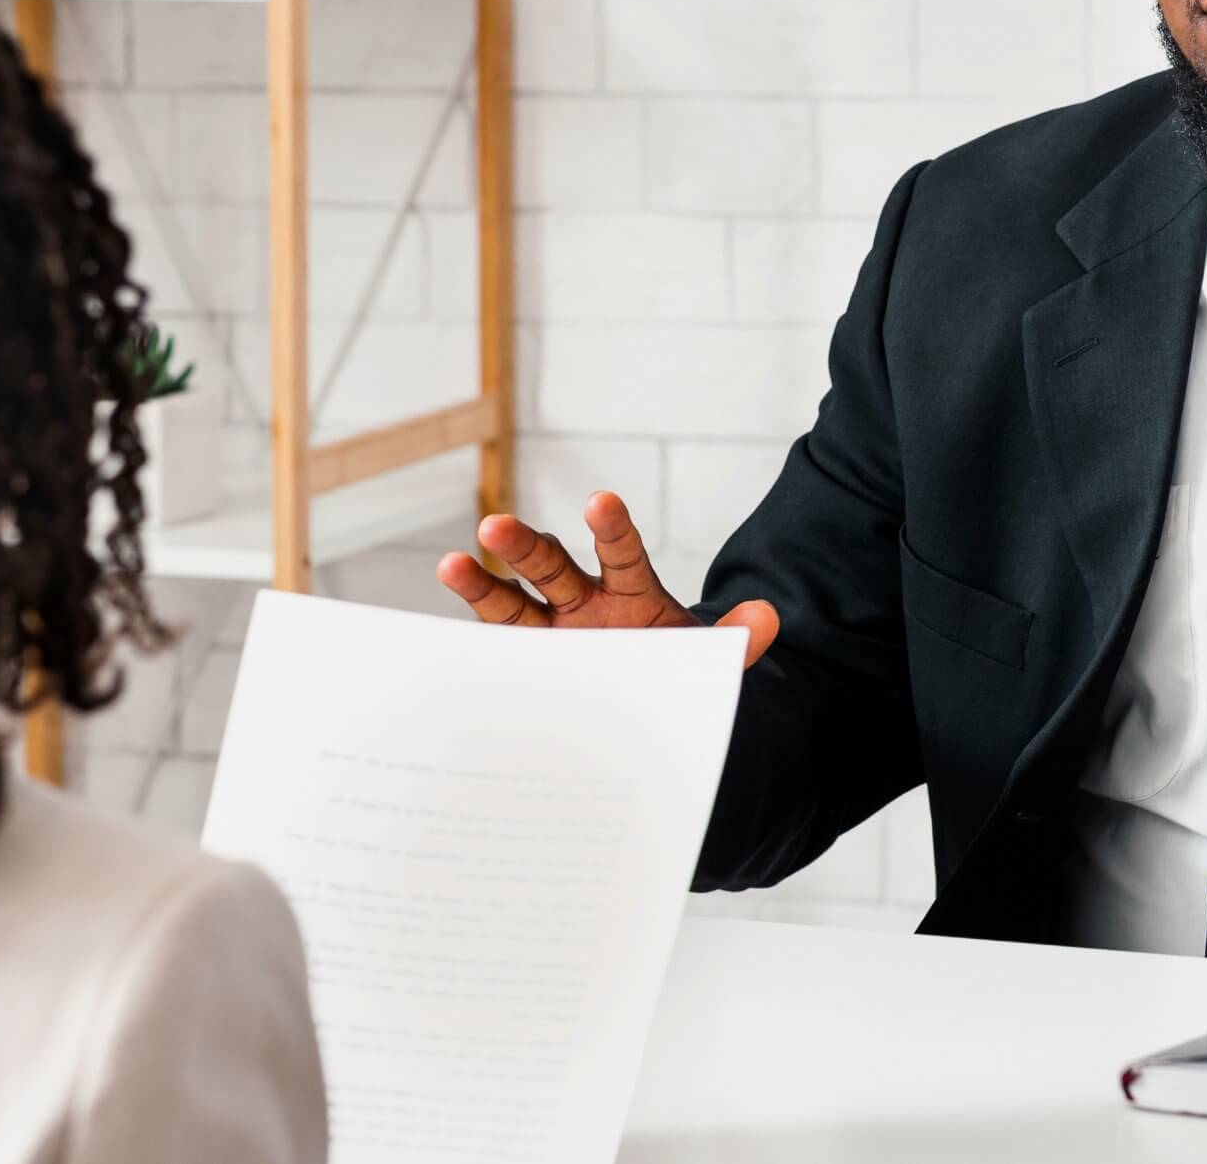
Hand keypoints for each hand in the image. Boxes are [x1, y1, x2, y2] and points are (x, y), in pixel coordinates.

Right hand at [435, 495, 777, 668]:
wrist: (646, 705)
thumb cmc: (673, 668)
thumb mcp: (707, 658)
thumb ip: (735, 639)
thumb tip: (771, 619)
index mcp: (630, 593)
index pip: (621, 553)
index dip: (611, 528)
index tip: (600, 501)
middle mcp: (581, 604)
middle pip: (551, 567)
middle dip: (524, 547)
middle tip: (494, 525)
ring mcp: (550, 634)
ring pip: (511, 603)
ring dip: (481, 584)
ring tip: (452, 564)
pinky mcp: (528, 666)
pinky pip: (494, 651)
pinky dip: (469, 645)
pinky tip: (435, 643)